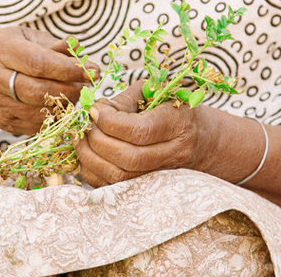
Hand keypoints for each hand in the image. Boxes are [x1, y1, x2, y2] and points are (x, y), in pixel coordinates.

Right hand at [0, 26, 98, 134]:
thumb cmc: (10, 53)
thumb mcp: (29, 39)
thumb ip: (56, 47)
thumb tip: (85, 59)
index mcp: (2, 49)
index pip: (39, 63)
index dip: (69, 69)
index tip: (93, 71)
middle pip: (39, 90)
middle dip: (70, 89)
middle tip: (86, 85)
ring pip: (40, 110)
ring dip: (65, 104)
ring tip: (75, 94)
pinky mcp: (3, 122)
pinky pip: (37, 125)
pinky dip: (54, 117)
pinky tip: (59, 105)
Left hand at [75, 82, 208, 186]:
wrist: (198, 139)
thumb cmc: (170, 109)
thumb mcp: (153, 93)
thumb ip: (124, 100)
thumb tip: (94, 112)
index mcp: (177, 124)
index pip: (140, 131)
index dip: (110, 122)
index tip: (95, 111)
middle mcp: (173, 154)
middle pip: (128, 158)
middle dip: (97, 140)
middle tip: (85, 126)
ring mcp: (161, 175)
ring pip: (119, 177)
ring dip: (90, 158)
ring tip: (81, 139)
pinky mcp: (146, 187)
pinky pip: (111, 187)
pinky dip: (92, 171)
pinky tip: (88, 154)